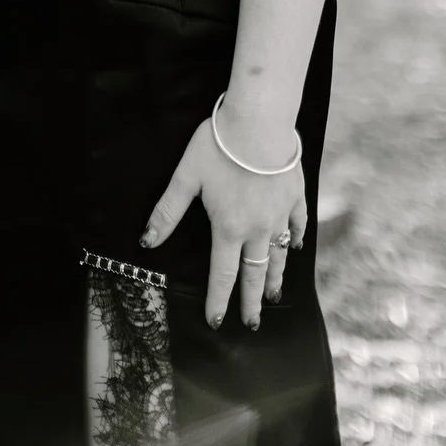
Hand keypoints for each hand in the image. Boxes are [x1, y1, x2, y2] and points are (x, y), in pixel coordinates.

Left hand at [139, 115, 306, 329]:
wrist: (259, 122)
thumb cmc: (218, 146)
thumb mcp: (186, 176)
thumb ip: (168, 211)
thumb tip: (147, 241)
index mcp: (228, 228)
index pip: (222, 274)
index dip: (217, 300)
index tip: (216, 322)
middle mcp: (257, 229)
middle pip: (254, 274)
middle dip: (251, 301)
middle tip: (251, 323)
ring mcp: (280, 214)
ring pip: (279, 255)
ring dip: (275, 278)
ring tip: (273, 296)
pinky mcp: (295, 196)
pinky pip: (298, 225)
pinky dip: (296, 239)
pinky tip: (296, 247)